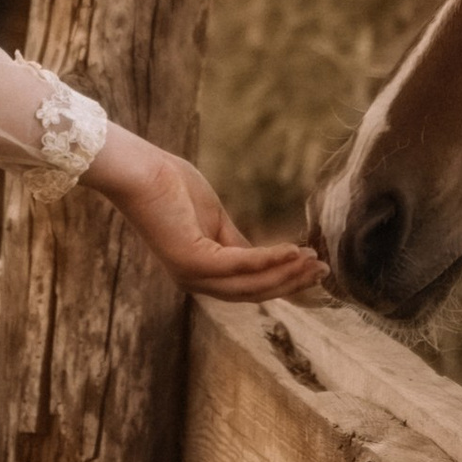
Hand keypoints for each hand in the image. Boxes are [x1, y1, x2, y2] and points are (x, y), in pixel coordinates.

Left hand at [89, 130, 323, 300]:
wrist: (137, 170)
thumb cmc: (170, 185)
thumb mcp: (213, 219)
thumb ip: (236, 242)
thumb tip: (268, 258)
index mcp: (200, 272)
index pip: (249, 286)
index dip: (284, 280)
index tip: (315, 268)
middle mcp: (195, 281)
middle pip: (254, 292)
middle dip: (292, 282)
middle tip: (324, 271)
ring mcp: (192, 274)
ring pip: (250, 284)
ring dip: (287, 274)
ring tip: (316, 262)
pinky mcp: (191, 260)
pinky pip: (241, 264)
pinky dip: (270, 259)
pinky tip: (295, 251)